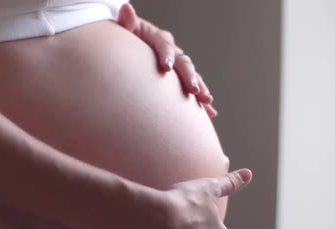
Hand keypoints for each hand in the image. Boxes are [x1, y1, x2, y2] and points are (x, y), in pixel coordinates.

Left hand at [117, 3, 217, 118]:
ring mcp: (178, 64)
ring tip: (207, 100)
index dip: (166, 55)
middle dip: (189, 77)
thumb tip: (126, 8)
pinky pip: (192, 88)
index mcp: (158, 38)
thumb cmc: (126, 37)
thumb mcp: (125, 29)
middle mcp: (172, 51)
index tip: (165, 68)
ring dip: (200, 88)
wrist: (132, 44)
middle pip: (183, 63)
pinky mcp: (179, 78)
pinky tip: (210, 112)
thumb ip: (127, 22)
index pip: (164, 45)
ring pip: (192, 76)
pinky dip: (200, 101)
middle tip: (193, 90)